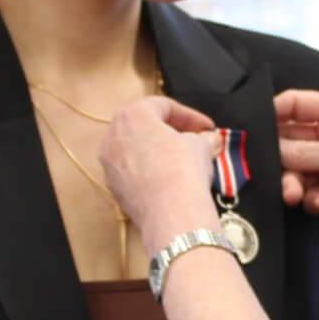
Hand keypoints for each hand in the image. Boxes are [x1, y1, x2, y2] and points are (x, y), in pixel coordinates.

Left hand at [100, 95, 220, 252]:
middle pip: (144, 125)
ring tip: (181, 160)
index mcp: (132, 115)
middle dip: (171, 131)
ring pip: (135, 149)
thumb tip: (209, 139)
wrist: (170, 213)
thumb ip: (203, 138)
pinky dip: (149, 171)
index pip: (164, 106)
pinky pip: (132, 171)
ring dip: (158, 151)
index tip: (208, 128)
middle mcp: (113, 135)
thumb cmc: (183, 169)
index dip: (191, 116)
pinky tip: (168, 180)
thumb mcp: (200, 146)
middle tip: (193, 139)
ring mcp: (109, 163)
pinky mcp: (113, 188)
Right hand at [273, 89, 318, 242]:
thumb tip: (267, 148)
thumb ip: (299, 151)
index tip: (252, 130)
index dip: (273, 113)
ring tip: (296, 195)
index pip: (295, 104)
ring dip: (292, 183)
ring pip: (292, 168)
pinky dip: (308, 198)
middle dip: (280, 158)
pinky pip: (303, 189)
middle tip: (269, 171)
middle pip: (288, 139)